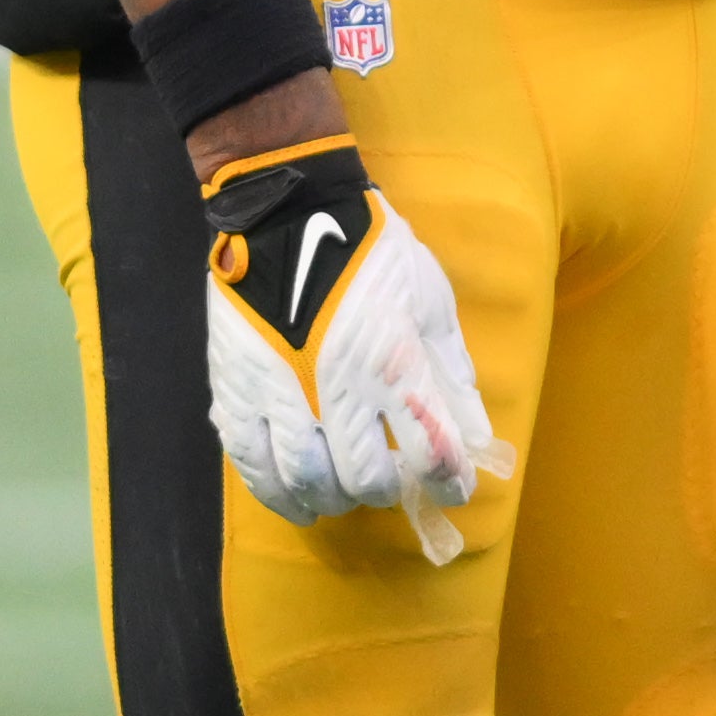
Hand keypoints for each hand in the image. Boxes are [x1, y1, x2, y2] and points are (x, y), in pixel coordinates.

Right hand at [197, 141, 511, 558]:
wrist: (288, 213)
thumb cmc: (371, 252)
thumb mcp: (430, 302)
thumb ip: (452, 372)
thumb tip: (477, 432)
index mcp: (393, 361)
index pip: (430, 449)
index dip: (449, 481)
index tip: (456, 489)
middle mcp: (337, 387)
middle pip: (364, 477)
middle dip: (385, 490)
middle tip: (390, 483)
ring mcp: (281, 394)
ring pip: (308, 480)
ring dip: (333, 498)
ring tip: (344, 495)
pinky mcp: (238, 393)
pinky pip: (253, 466)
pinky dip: (278, 495)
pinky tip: (297, 502)